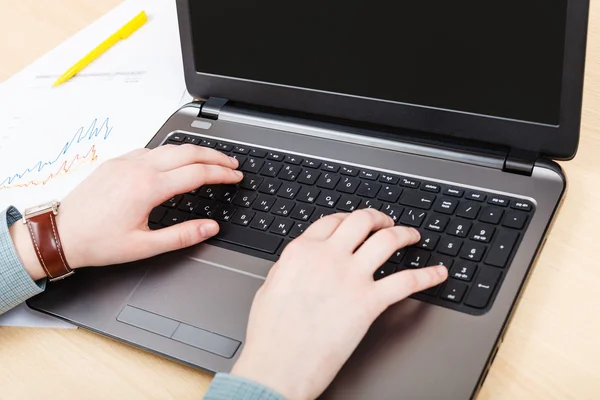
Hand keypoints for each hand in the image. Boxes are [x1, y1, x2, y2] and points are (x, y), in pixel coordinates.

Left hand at [11, 144, 241, 278]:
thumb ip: (182, 236)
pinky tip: (178, 160)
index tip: (236, 176)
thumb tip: (211, 228)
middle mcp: (139, 168)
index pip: (197, 173)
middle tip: (232, 163)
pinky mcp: (117, 161)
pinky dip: (172, 152)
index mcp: (148, 188)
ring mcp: (126, 162)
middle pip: (188, 152)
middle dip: (215, 156)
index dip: (222, 174)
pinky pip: (152, 149)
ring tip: (211, 160)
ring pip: (170, 147)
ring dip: (195, 151)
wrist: (60, 233)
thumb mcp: (144, 247)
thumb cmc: (98, 242)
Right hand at [231, 209, 447, 399]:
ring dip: (404, 234)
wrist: (278, 365)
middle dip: (379, 217)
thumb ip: (292, 267)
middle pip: (362, 221)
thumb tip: (305, 263)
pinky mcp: (369, 302)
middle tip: (386, 222)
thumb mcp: (271, 287)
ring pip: (387, 240)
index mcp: (302, 251)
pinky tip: (438, 273)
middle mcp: (328, 257)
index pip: (333, 221)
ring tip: (412, 236)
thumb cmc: (270, 334)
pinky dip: (427, 275)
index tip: (356, 222)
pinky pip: (407, 281)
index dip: (349, 218)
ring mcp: (351, 277)